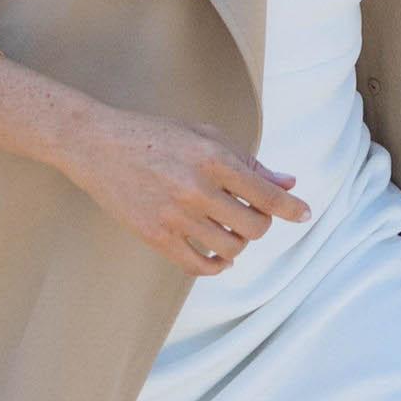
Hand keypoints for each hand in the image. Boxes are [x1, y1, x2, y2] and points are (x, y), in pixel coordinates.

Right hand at [64, 103, 308, 274]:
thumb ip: (249, 162)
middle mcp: (197, 189)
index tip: (305, 214)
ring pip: (231, 249)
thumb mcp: (204, 136)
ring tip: (228, 230)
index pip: (267, 195)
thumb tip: (288, 183)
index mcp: (213, 159)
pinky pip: (199, 265)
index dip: (292, 209)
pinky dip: (216, 265)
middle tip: (249, 215)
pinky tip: (218, 255)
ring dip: (238, 243)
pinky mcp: (155, 235)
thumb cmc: (154, 135)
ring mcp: (175, 215)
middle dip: (259, 225)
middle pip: (254, 228)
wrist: (96, 144)